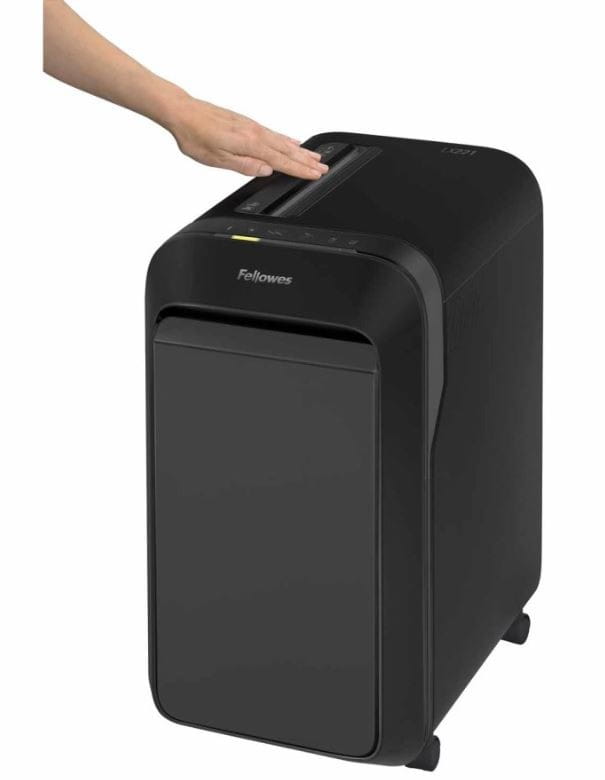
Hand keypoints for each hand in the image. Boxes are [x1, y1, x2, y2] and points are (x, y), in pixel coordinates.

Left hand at [167, 96, 328, 178]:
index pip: (281, 160)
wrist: (183, 112)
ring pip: (283, 141)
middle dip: (307, 160)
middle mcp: (254, 132)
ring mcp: (252, 126)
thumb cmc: (195, 136)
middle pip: (287, 149)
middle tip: (324, 167)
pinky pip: (274, 133)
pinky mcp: (247, 123)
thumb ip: (243, 165)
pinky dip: (287, 139)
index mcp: (249, 143)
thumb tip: (265, 170)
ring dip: (301, 150)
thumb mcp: (216, 159)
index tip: (315, 175)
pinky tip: (292, 141)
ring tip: (316, 157)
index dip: (300, 169)